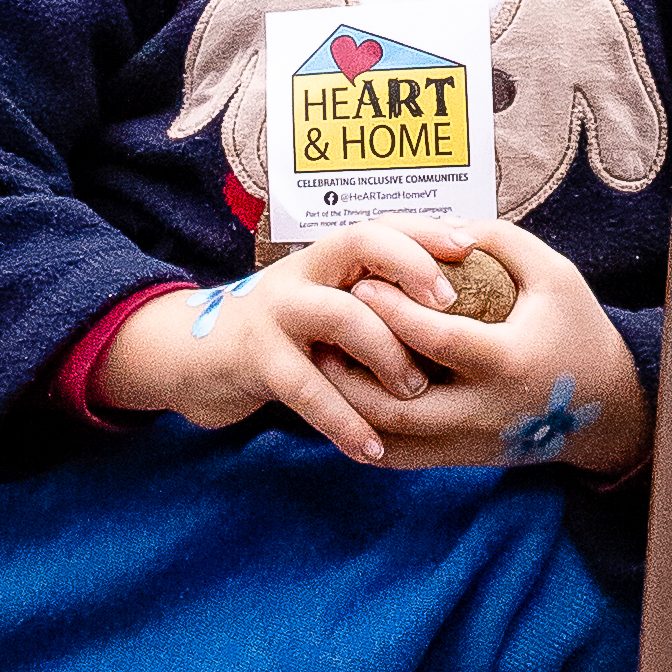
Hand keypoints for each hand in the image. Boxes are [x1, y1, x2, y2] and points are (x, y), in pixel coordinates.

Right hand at [89, 222, 464, 461]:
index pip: (381, 222)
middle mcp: (303, 272)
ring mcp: (277, 312)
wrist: (200, 357)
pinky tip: (375, 449)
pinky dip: (344, 422)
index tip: (470, 245)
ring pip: (339, 313)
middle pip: (359, 242)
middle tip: (450, 312)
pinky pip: (307, 389)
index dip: (425, 229)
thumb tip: (462, 310)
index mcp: (328, 257)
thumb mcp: (328, 303)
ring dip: (385, 351)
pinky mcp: (256, 359)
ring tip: (416, 390)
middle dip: (410, 270)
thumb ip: (376, 299)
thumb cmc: (287, 334)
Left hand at [343, 220, 650, 480]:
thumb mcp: (554, 274)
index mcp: (509, 362)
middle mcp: (485, 411)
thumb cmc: (577, 328)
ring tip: (325, 362)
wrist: (607, 407)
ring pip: (390, 439)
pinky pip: (399, 457)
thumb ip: (500, 241)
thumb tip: (439, 226)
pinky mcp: (461, 458)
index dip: (394, 312)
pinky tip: (344, 398)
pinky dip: (363, 433)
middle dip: (354, 366)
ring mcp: (470, 443)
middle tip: (329, 327)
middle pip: (400, 403)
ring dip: (350, 404)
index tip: (362, 282)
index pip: (437, 341)